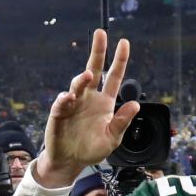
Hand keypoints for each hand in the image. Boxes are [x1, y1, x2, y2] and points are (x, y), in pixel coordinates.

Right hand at [35, 29, 139, 187]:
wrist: (70, 162)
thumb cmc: (91, 149)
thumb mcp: (112, 138)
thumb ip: (122, 122)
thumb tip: (136, 105)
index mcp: (104, 102)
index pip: (113, 77)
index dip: (119, 60)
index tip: (124, 43)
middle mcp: (89, 98)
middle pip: (94, 69)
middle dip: (98, 51)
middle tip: (100, 34)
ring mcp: (73, 104)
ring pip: (78, 84)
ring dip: (82, 79)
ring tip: (87, 75)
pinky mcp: (59, 114)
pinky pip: (62, 103)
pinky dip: (65, 99)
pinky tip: (69, 97)